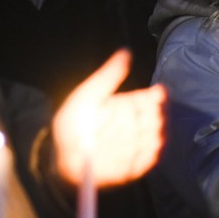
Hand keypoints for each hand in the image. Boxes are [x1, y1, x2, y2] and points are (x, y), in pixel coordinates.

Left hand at [53, 49, 166, 187]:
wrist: (62, 156)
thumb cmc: (74, 124)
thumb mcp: (87, 96)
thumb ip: (108, 76)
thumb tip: (126, 51)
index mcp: (129, 105)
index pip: (151, 99)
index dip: (156, 97)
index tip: (154, 94)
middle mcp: (137, 125)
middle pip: (156, 119)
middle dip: (151, 118)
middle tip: (133, 122)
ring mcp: (138, 146)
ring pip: (155, 139)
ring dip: (146, 138)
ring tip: (128, 139)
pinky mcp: (136, 166)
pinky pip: (148, 160)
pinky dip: (144, 156)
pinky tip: (131, 153)